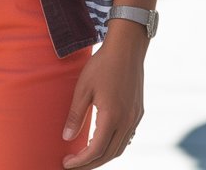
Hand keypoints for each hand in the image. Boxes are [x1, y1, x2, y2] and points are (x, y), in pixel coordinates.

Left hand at [62, 25, 146, 167]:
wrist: (127, 48)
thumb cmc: (103, 64)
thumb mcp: (83, 88)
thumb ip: (76, 115)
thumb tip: (67, 138)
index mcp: (112, 117)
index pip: (95, 150)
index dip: (80, 161)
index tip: (67, 163)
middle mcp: (126, 122)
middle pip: (108, 154)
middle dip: (90, 164)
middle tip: (74, 164)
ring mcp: (134, 118)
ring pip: (119, 149)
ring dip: (103, 156)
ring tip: (86, 156)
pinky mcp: (138, 112)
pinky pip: (127, 138)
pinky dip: (113, 146)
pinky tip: (103, 141)